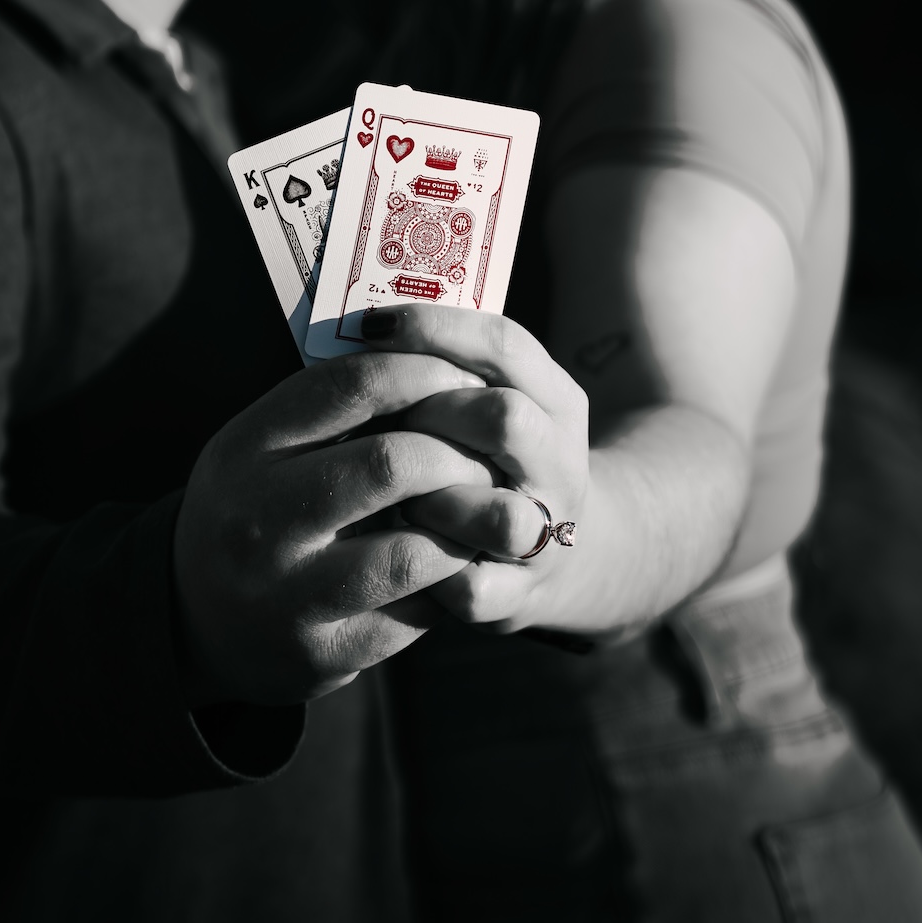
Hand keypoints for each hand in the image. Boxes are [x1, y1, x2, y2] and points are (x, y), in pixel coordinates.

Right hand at [172, 350, 494, 706]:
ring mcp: (285, 594)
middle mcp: (257, 519)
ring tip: (479, 510)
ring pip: (410, 551)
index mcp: (245, 448)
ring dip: (463, 526)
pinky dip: (447, 583)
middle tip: (484, 452)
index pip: (351, 386)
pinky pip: (412, 615)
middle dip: (455, 453)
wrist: (191, 618)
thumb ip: (332, 410)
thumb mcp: (263, 447)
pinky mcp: (320, 654)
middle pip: (390, 464)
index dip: (422, 372)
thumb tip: (435, 358)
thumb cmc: (253, 507)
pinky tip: (454, 563)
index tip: (463, 375)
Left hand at [360, 305, 589, 629]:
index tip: (369, 325)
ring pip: (497, 512)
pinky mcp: (517, 597)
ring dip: (432, 499)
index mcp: (555, 401)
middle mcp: (561, 464)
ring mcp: (545, 536)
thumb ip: (444, 363)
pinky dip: (423, 568)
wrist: (547, 556)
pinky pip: (467, 585)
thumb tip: (361, 326)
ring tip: (394, 495)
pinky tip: (393, 548)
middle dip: (432, 414)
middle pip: (504, 418)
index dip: (433, 329)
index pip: (504, 346)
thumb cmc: (488, 457)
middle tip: (386, 422)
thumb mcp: (489, 398)